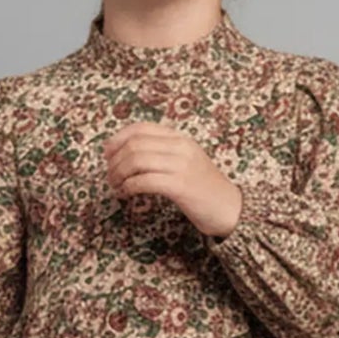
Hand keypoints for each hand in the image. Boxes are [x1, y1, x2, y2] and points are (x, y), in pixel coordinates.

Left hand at [103, 121, 242, 238]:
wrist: (231, 209)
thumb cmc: (204, 189)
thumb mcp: (186, 162)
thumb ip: (163, 153)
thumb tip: (128, 154)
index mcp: (180, 138)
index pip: (141, 128)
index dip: (118, 139)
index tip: (107, 153)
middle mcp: (181, 147)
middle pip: (135, 145)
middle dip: (115, 161)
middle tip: (110, 176)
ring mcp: (181, 166)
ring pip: (137, 161)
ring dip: (119, 174)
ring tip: (116, 186)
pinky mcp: (180, 186)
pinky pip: (145, 181)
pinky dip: (129, 187)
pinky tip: (126, 194)